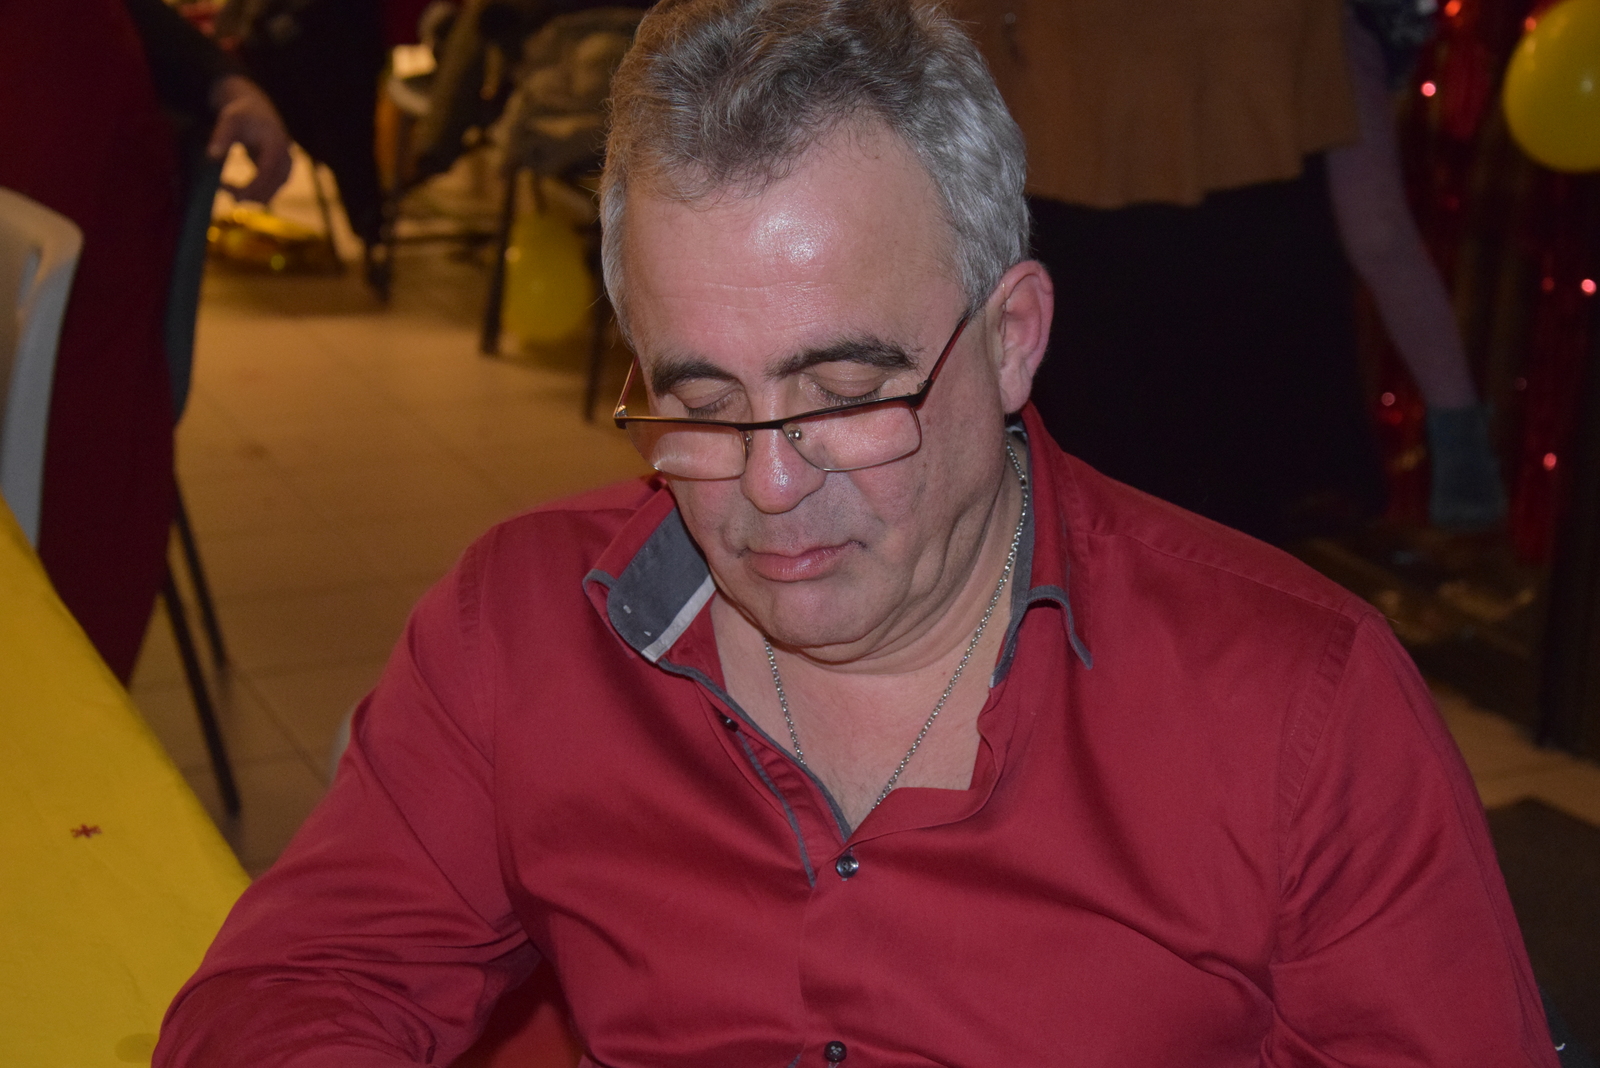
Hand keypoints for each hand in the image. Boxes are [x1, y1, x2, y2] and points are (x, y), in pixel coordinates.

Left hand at [206, 74, 292, 202]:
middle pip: (273, 186)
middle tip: (225, 192)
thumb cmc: (242, 114)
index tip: (232, 193)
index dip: (252, 186)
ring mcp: (286, 166)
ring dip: (252, 196)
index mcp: (276, 143)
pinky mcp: (282, 172)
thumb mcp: (229, 120)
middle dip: (251, 194)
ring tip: (228, 190)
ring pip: (274, 191)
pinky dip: (255, 194)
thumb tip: (211, 157)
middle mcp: (286, 157)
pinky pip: (271, 190)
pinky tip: (237, 190)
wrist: (257, 110)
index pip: (268, 172)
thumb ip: (221, 137)